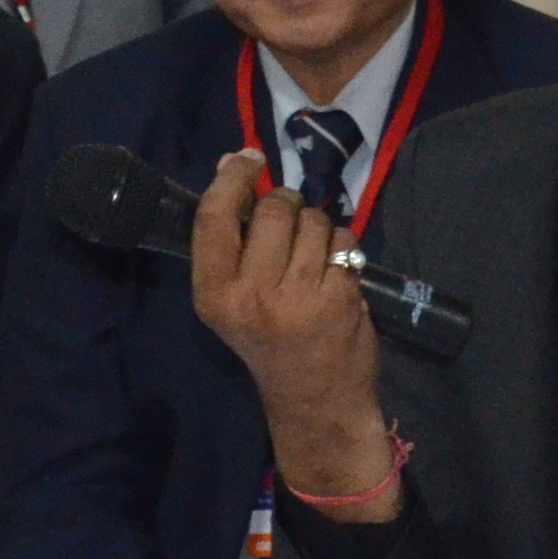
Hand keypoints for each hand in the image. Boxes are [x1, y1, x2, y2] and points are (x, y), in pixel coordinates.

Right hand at [185, 151, 391, 511]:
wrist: (314, 400)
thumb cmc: (269, 342)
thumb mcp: (233, 298)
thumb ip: (231, 237)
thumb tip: (233, 162)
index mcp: (214, 295)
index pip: (214, 217)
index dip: (232, 178)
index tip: (248, 158)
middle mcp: (251, 295)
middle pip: (272, 210)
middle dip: (286, 206)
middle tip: (289, 228)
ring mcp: (298, 297)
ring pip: (312, 221)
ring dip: (317, 228)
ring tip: (314, 259)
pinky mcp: (339, 297)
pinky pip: (343, 239)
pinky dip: (343, 246)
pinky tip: (336, 273)